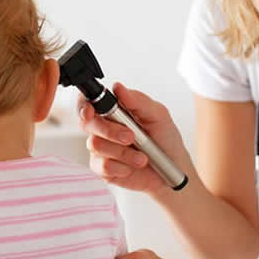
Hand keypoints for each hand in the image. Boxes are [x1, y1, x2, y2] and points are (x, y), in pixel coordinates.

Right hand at [78, 82, 193, 195]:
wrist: (174, 170)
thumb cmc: (166, 140)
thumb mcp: (158, 115)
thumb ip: (137, 100)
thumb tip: (118, 87)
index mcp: (114, 111)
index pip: (88, 102)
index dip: (84, 106)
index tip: (90, 112)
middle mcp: (104, 128)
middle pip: (87, 123)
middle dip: (110, 131)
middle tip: (131, 137)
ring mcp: (102, 149)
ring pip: (96, 145)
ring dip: (123, 152)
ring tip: (142, 157)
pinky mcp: (104, 169)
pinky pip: (102, 166)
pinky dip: (122, 167)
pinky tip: (132, 167)